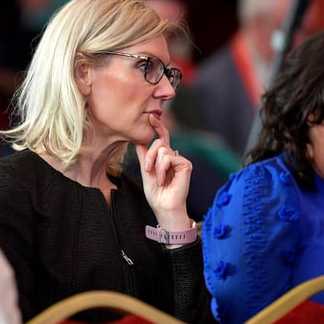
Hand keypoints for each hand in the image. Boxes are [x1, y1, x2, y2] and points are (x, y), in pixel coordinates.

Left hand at [135, 114, 191, 230]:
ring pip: (162, 149)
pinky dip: (162, 169)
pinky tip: (164, 179)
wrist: (163, 206)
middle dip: (149, 155)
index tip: (151, 116)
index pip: (161, 138)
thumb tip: (137, 139)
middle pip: (159, 142)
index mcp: (164, 157)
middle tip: (147, 169)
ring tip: (158, 179)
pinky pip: (169, 157)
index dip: (157, 126)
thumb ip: (144, 155)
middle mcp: (173, 156)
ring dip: (155, 165)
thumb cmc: (156, 193)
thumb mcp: (145, 170)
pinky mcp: (186, 164)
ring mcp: (180, 160)